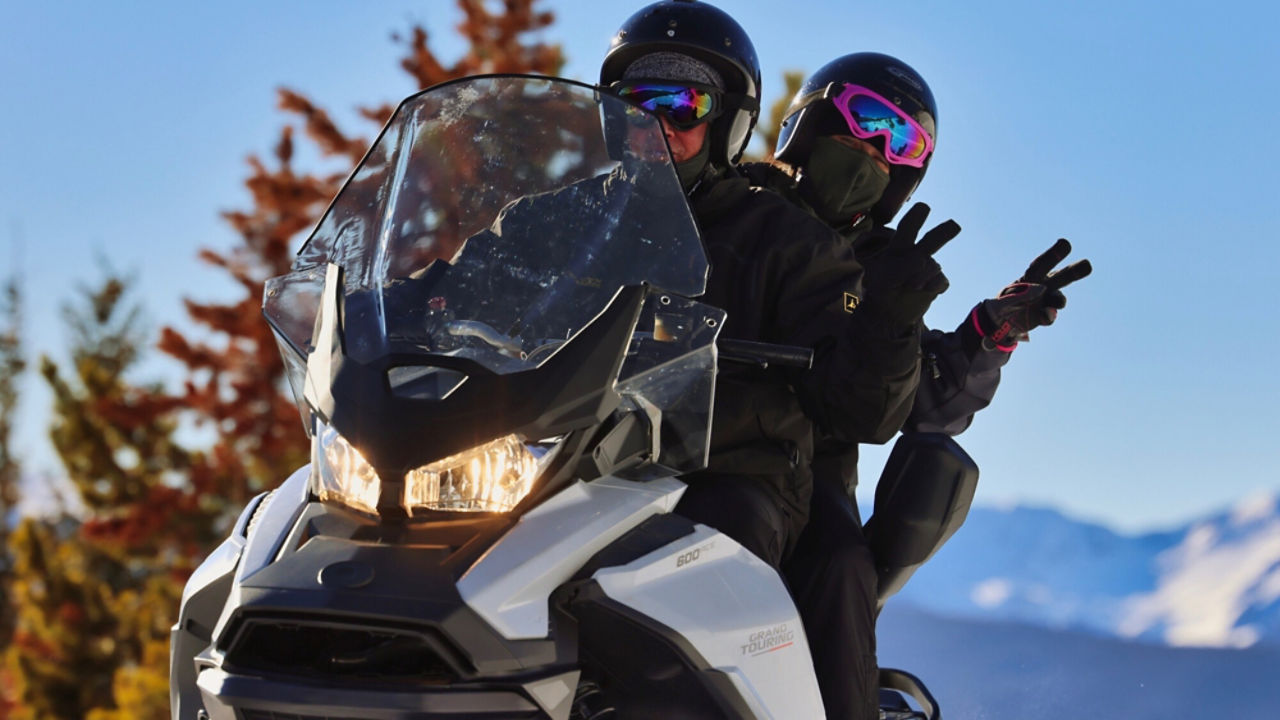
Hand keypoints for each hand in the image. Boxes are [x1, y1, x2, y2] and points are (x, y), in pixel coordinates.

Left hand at [857, 202, 958, 328]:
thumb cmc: (882, 291)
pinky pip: (940, 280)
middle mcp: (916, 254)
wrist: (888, 314)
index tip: (924, 208)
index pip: (908, 229)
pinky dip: (933, 286)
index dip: (916, 218)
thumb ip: (903, 265)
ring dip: (923, 276)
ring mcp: (928, 268)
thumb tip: (922, 258)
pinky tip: (923, 291)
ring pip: (933, 266)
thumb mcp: (886, 277)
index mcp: (899, 248)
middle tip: (954, 226)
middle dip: (944, 232)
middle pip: (932, 240)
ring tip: (910, 286)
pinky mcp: (936, 283)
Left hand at [973, 239, 1091, 349]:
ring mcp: (1045, 301)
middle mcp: (1043, 286)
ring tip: (1060, 303)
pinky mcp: (1043, 316)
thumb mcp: (1003, 297)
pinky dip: (1049, 315)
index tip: (1065, 243)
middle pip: (1062, 277)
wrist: (1002, 319)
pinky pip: (1049, 315)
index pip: (1043, 263)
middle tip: (1087, 265)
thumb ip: (1018, 296)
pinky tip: (1046, 314)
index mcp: (1032, 275)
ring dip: (1060, 300)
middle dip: (1075, 271)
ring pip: (1059, 298)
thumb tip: (1040, 294)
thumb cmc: (1004, 302)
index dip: (1054, 254)